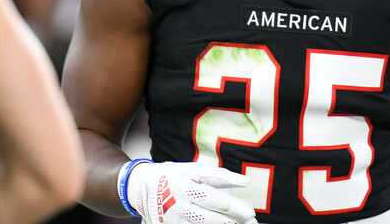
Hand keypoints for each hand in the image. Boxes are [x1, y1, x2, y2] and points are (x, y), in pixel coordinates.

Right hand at [125, 162, 257, 223]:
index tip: (250, 213)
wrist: (139, 186)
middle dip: (231, 222)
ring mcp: (171, 219)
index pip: (214, 198)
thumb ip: (219, 176)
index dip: (234, 208)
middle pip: (209, 218)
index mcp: (185, 185)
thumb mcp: (194, 170)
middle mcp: (177, 203)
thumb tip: (245, 182)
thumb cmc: (173, 175)